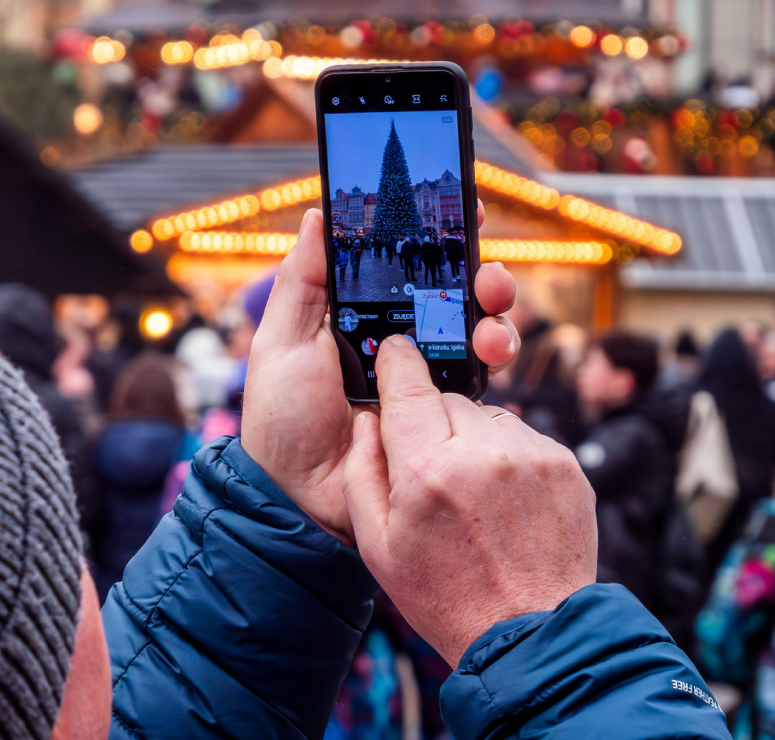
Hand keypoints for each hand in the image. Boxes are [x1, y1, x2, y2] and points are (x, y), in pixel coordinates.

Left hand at [242, 204, 519, 542]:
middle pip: (455, 294)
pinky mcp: (443, 416)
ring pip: (478, 332)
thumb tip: (318, 214)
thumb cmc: (281, 421)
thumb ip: (301, 281)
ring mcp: (426, 380)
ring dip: (494, 317)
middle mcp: (400, 343)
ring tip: (488, 323)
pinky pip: (481, 382)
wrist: (298, 498)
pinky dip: (493, 361)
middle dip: (480, 273)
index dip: (438, 236)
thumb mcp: (280, 343)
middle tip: (485, 274)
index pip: (407, 265)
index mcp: (361, 317)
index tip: (463, 208)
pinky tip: (487, 357)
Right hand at [342, 335, 596, 664]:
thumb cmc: (443, 595)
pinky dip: (507, 457)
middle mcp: (483, 451)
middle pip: (445, 398)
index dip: (396, 360)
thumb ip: (361, 472)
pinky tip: (502, 502)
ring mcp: (531, 455)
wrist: (529, 635)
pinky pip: (522, 438)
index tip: (392, 350)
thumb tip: (365, 420)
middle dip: (431, 422)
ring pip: (486, 415)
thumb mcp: (377, 545)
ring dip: (471, 438)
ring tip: (471, 495)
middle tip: (429, 470)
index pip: (407, 380)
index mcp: (428, 469)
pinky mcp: (564, 465)